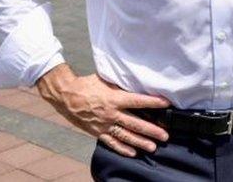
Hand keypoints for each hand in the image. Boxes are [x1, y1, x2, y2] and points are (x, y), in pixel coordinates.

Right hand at [36, 64, 170, 156]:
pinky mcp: (97, 132)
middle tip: (165, 136)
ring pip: (125, 136)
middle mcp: (111, 113)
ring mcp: (104, 125)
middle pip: (135, 123)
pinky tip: (133, 152)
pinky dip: (122, 148)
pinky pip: (111, 142)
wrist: (66, 95)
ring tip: (153, 147)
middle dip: (152, 130)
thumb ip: (121, 85)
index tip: (167, 104)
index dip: (154, 102)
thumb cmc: (87, 85)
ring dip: (140, 142)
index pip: (138, 101)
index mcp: (114, 98)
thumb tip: (137, 83)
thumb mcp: (106, 80)